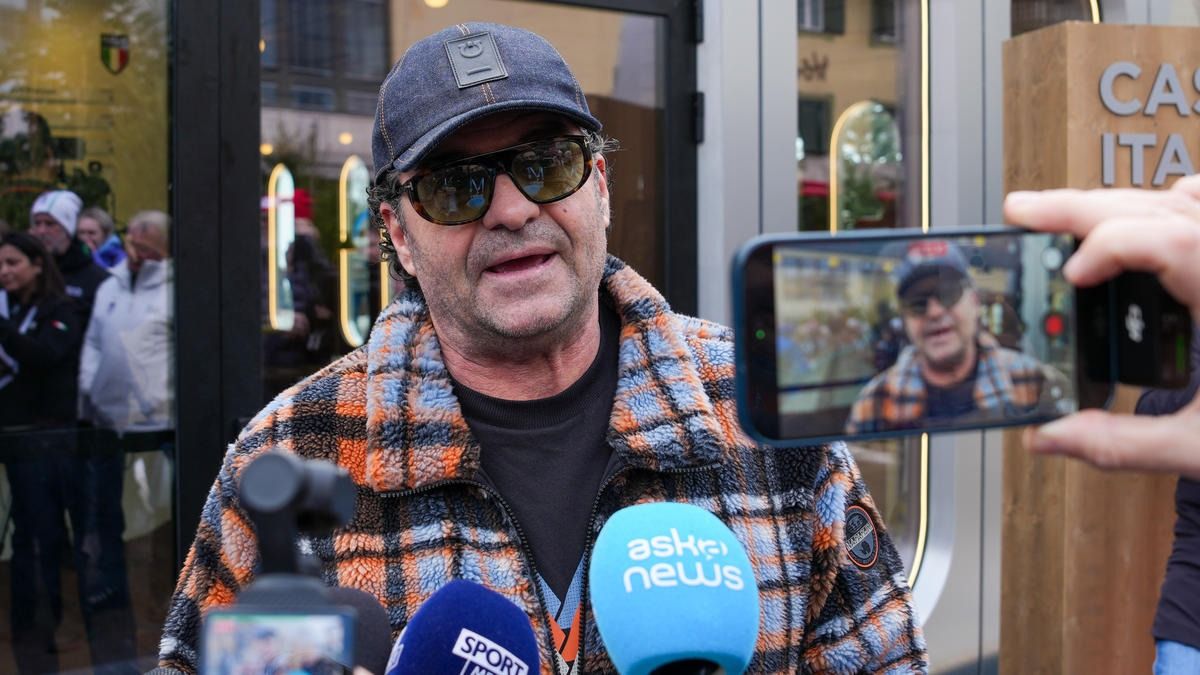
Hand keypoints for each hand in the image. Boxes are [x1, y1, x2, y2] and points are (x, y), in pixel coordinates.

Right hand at [1004, 174, 1199, 478]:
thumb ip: (1124, 444)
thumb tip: (1052, 437)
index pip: (1165, 240)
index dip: (1107, 247)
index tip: (1071, 278)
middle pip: (1160, 208)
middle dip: (1084, 205)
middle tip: (1025, 211)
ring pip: (1183, 205)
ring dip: (1120, 206)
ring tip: (1064, 216)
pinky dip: (1179, 208)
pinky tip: (1158, 213)